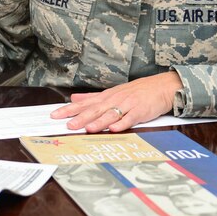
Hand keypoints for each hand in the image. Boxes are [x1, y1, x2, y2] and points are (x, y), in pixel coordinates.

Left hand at [49, 71, 182, 132]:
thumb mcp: (111, 92)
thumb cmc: (135, 91)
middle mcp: (114, 100)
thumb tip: (73, 99)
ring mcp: (127, 106)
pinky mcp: (140, 112)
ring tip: (88, 128)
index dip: (69, 110)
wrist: (161, 87)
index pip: (84, 104)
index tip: (55, 115)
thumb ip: (91, 97)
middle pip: (95, 110)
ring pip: (111, 115)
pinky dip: (122, 123)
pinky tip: (114, 128)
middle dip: (81, 118)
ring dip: (99, 122)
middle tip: (68, 125)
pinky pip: (130, 119)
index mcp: (105, 97)